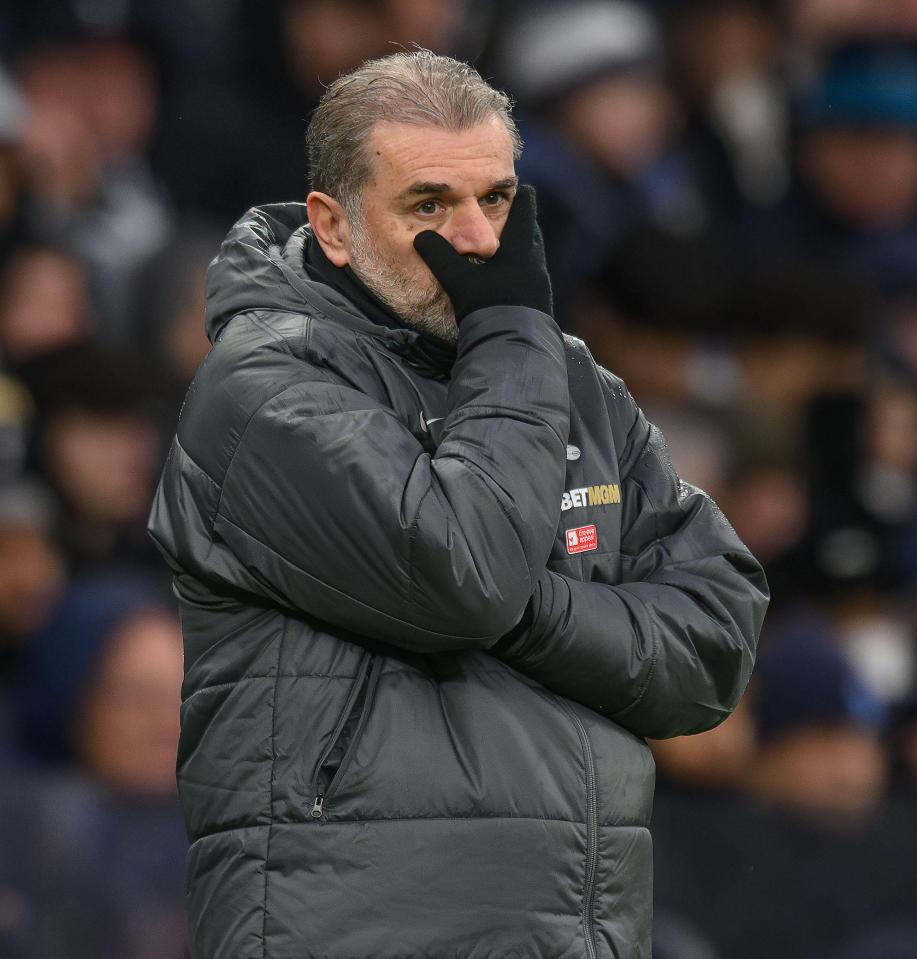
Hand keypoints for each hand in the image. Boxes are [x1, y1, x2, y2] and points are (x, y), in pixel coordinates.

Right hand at [413, 184, 552, 320]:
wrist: (512, 346)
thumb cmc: (487, 306)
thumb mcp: (458, 280)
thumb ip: (439, 256)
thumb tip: (420, 237)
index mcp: (520, 249)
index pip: (526, 211)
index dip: (522, 197)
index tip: (522, 188)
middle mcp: (535, 264)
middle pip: (532, 234)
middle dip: (522, 223)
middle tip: (512, 217)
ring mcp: (541, 286)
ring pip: (533, 259)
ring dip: (522, 251)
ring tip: (508, 251)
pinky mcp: (540, 305)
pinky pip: (532, 280)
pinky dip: (522, 274)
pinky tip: (510, 284)